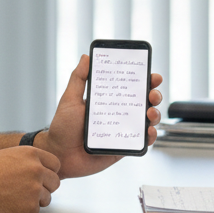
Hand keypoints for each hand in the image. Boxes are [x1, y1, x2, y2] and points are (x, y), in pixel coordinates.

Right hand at [0, 146, 60, 212]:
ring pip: (47, 198)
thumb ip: (25, 160)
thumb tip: (40, 166)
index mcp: (31, 154)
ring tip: (13, 199)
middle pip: (54, 182)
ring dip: (34, 201)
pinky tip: (8, 207)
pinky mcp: (29, 208)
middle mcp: (36, 170)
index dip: (47, 172)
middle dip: (44, 187)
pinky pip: (35, 212)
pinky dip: (24, 212)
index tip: (39, 178)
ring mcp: (34, 189)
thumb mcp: (6, 155)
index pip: (55, 164)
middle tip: (26, 191)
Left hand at [39, 54, 163, 178]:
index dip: (144, 80)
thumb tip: (86, 57)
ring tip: (150, 113)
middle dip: (154, 95)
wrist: (58, 155)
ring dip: (155, 114)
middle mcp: (118, 114)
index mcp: (108, 101)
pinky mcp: (123, 148)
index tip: (151, 75)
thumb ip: (79, 78)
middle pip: (144, 102)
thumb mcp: (70, 99)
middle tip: (152, 94)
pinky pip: (142, 142)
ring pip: (147, 121)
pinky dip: (150, 136)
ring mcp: (122, 131)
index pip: (130, 87)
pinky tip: (149, 131)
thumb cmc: (62, 128)